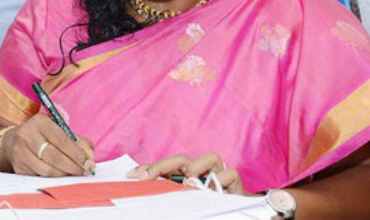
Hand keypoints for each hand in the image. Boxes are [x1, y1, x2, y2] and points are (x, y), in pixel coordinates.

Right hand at [0, 114, 94, 176]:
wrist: (14, 141)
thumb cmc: (44, 134)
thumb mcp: (59, 129)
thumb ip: (77, 141)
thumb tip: (89, 157)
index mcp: (40, 122)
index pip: (62, 140)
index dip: (77, 154)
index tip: (89, 163)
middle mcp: (27, 136)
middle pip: (54, 157)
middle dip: (73, 166)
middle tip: (85, 171)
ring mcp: (20, 153)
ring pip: (47, 170)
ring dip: (64, 174)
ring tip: (75, 174)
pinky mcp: (18, 168)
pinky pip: (39, 177)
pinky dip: (54, 178)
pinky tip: (62, 176)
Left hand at [126, 152, 248, 194]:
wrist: (239, 211)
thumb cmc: (209, 205)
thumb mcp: (186, 202)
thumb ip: (170, 197)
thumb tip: (148, 194)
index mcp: (186, 176)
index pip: (165, 167)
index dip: (148, 168)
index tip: (131, 176)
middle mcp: (200, 171)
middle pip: (181, 159)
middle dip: (163, 165)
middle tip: (148, 178)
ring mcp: (218, 173)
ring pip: (210, 157)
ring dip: (197, 168)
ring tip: (188, 184)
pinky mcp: (234, 181)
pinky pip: (229, 174)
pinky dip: (222, 180)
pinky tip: (215, 191)